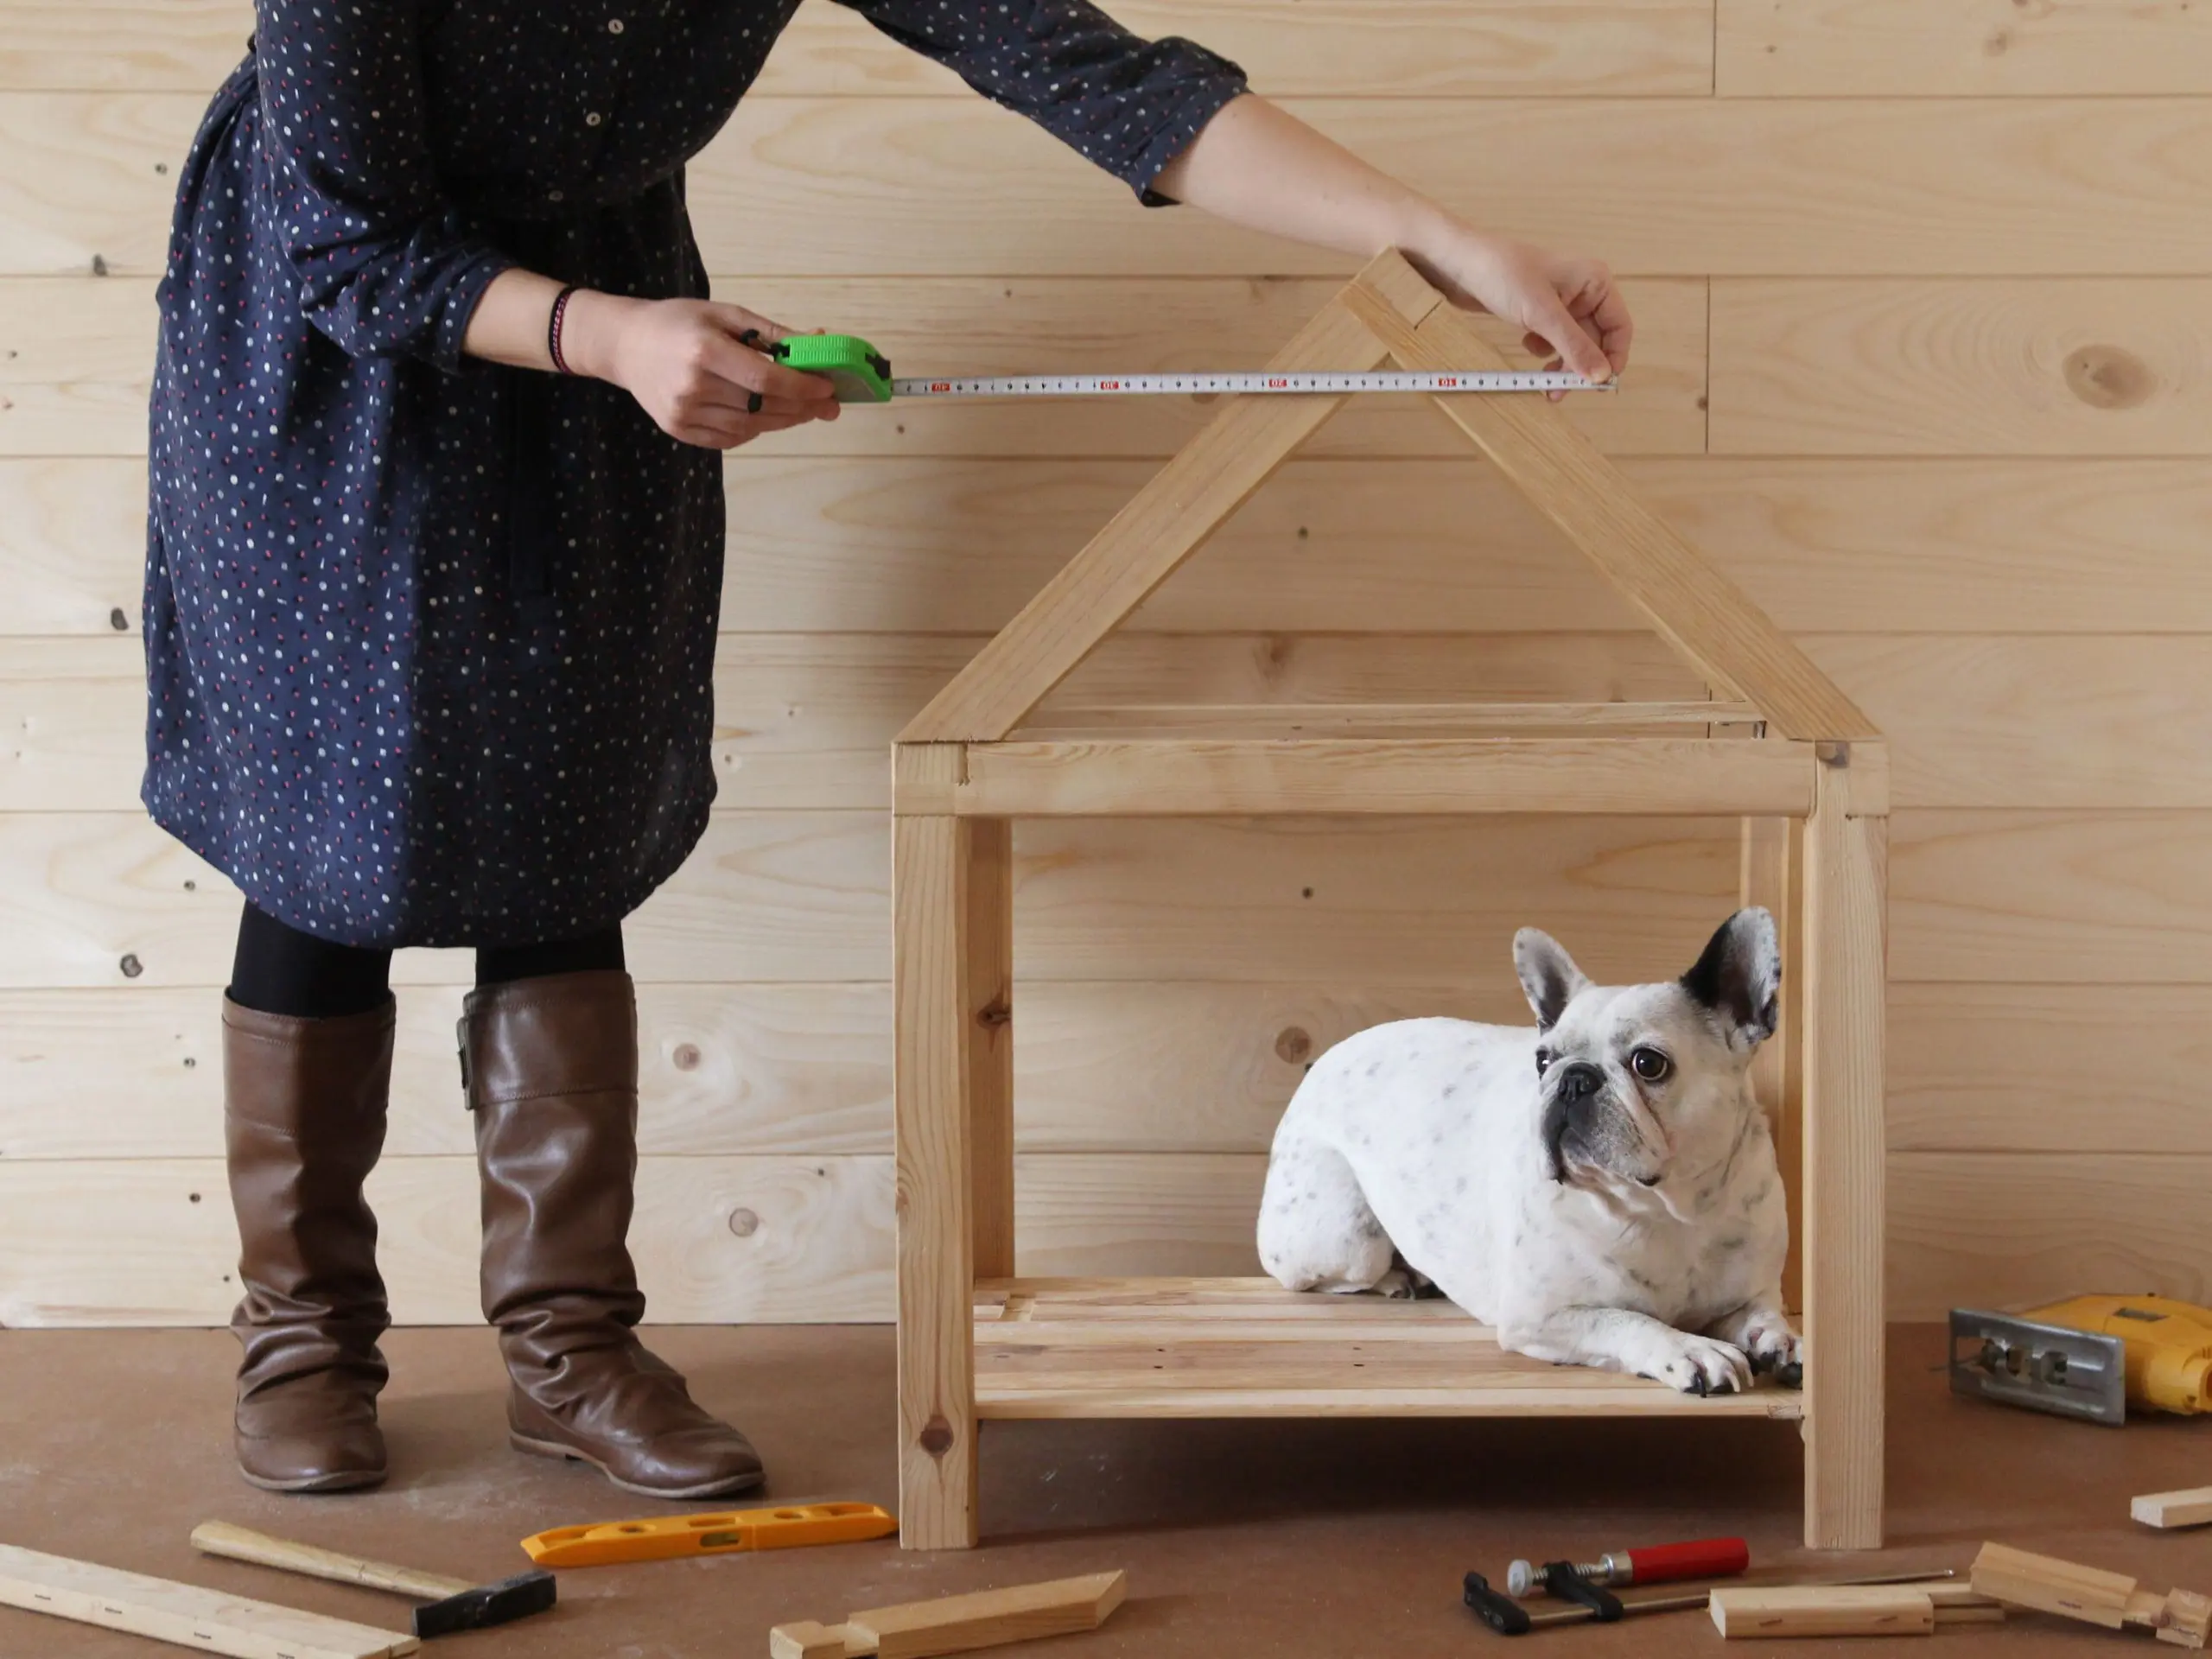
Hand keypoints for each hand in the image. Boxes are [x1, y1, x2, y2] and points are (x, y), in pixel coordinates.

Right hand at [561, 294, 840, 447]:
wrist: (625, 345)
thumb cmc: (680, 323)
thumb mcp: (725, 315)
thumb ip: (772, 334)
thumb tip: (819, 345)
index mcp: (705, 351)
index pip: (765, 379)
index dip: (802, 387)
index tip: (829, 388)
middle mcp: (692, 386)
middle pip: (762, 406)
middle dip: (802, 407)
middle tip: (829, 404)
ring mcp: (684, 413)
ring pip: (750, 427)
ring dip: (783, 420)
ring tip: (803, 409)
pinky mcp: (679, 430)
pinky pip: (730, 438)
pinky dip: (755, 428)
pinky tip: (767, 415)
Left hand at [1406, 226, 1632, 398]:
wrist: (1458, 262)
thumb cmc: (1502, 274)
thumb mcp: (1542, 314)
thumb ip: (1574, 346)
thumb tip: (1601, 376)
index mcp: (1595, 281)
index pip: (1619, 327)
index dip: (1612, 358)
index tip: (1597, 386)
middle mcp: (1583, 290)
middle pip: (1595, 340)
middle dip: (1579, 367)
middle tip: (1559, 392)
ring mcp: (1561, 302)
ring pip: (1572, 344)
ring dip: (1561, 365)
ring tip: (1543, 382)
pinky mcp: (1539, 312)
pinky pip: (1552, 340)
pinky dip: (1543, 351)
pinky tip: (1527, 345)